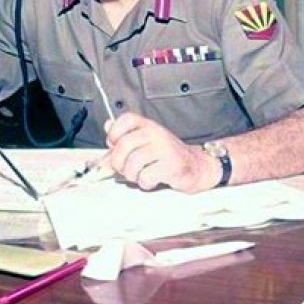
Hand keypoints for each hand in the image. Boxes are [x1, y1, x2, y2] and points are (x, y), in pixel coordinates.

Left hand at [104, 112, 220, 192]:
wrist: (196, 166)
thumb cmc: (167, 156)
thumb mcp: (145, 142)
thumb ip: (125, 137)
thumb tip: (107, 127)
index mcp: (147, 125)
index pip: (125, 120)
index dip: (114, 133)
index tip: (114, 145)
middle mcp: (155, 133)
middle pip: (123, 146)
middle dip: (119, 163)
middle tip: (125, 169)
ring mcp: (164, 148)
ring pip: (133, 164)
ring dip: (132, 176)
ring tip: (140, 175)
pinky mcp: (172, 165)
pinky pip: (146, 176)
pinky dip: (145, 183)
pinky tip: (152, 180)